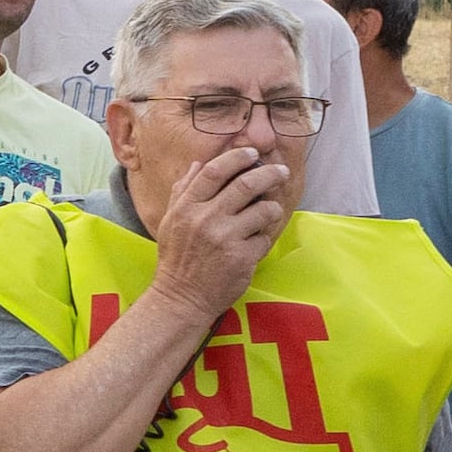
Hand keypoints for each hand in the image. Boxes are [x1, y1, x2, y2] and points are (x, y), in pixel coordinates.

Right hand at [148, 142, 293, 318]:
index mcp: (186, 207)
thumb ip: (183, 191)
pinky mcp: (241, 258)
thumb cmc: (177, 258)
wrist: (182, 298)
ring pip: (263, 209)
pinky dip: (264, 238)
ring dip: (272, 207)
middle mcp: (205, 219)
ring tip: (270, 210)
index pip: (214, 171)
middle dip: (270, 174)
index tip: (252, 153)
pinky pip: (264, 238)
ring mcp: (225, 239)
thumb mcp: (170, 221)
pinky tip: (255, 242)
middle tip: (281, 172)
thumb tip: (197, 164)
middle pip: (246, 184)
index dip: (237, 157)